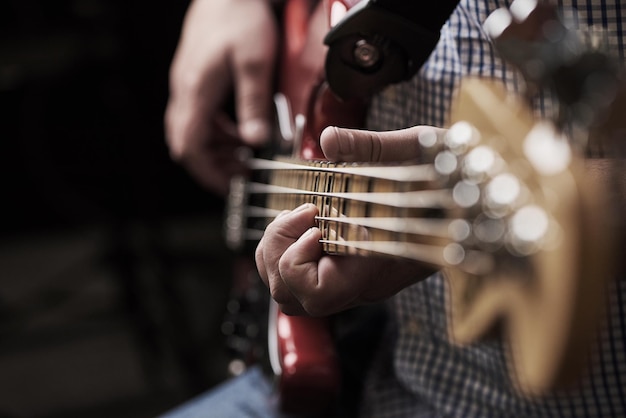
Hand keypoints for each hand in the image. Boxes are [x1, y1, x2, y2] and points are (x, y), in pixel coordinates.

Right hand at [165, 0, 277, 194]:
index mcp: (196, 92)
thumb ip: (254, 104)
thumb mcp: (255, 63)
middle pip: (187, 144)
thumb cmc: (240, 20)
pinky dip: (216, 132)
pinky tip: (239, 130)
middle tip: (242, 173)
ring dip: (215, 149)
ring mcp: (186, 86)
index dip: (208, 173)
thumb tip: (255, 141)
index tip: (231, 185)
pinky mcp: (192, 80)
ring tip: (245, 154)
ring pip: (191, 132)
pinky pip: (198, 117)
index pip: (190, 147)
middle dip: (212, 165)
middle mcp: (184, 92)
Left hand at [255, 125, 445, 315]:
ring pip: (292, 294)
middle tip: (303, 211)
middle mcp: (364, 284)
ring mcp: (356, 281)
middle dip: (279, 252)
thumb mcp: (421, 150)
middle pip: (293, 298)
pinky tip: (310, 218)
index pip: (317, 293)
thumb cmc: (459, 177)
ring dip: (280, 252)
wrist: (482, 199)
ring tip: (303, 213)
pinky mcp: (352, 271)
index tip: (314, 213)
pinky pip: (304, 279)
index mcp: (379, 266)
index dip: (297, 261)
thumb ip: (373, 147)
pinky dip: (290, 250)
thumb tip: (328, 138)